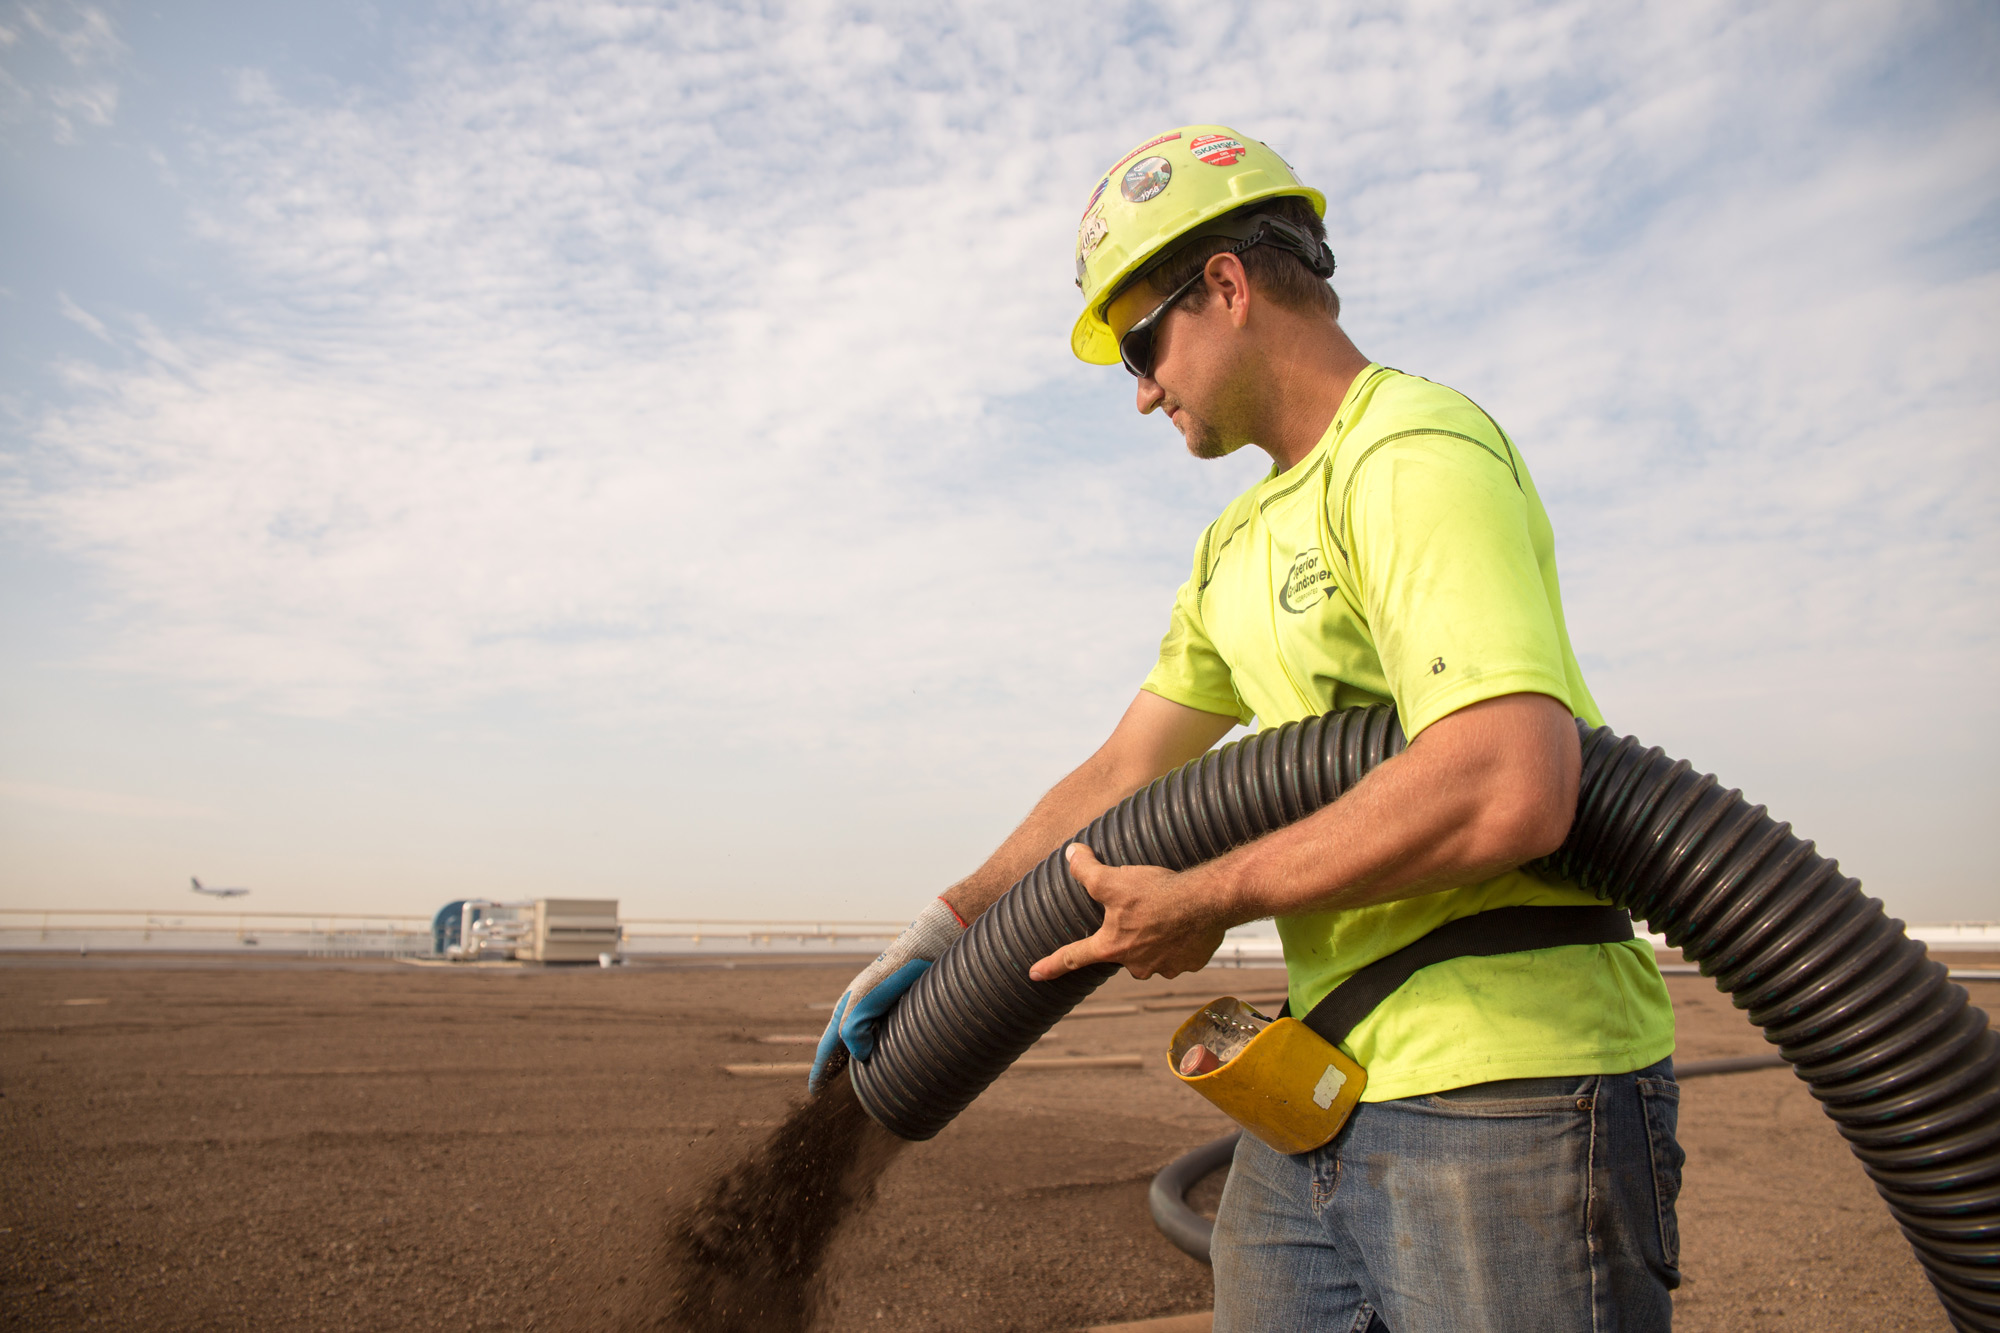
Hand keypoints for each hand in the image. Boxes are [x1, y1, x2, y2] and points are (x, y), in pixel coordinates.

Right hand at [809, 896, 965, 1092]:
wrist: (926, 951)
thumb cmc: (894, 974)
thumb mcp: (866, 1001)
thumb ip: (854, 1029)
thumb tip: (860, 1057)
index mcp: (845, 1010)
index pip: (827, 1047)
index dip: (820, 1072)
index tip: (815, 1094)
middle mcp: (859, 1012)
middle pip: (842, 1049)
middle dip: (837, 1072)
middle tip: (836, 1098)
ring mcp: (878, 1013)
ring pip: (863, 1046)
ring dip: (859, 1067)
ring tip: (861, 1090)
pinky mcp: (898, 1012)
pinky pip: (882, 1041)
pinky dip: (878, 1058)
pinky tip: (889, 1069)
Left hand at [1028, 843, 1232, 981]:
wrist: (1207, 902)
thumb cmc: (1158, 892)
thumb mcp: (1114, 879)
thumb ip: (1087, 871)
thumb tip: (1070, 854)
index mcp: (1112, 946)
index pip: (1073, 957)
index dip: (1051, 965)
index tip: (1034, 974)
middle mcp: (1135, 964)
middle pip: (1122, 951)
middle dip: (1128, 934)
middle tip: (1142, 910)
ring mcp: (1164, 967)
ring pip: (1152, 953)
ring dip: (1156, 937)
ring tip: (1167, 914)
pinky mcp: (1188, 965)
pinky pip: (1179, 954)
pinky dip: (1180, 940)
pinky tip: (1186, 922)